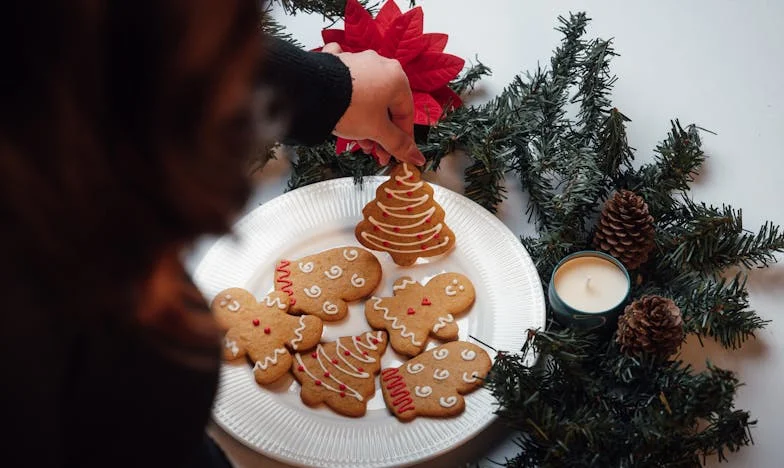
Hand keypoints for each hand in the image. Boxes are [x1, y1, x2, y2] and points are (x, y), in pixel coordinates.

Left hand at [323, 43, 424, 165]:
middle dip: (381, 133)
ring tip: (358, 140)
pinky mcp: (339, 64)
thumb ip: (398, 144)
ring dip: (366, 122)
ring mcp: (359, 62)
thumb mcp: (377, 130)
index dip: (403, 139)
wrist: (311, 91)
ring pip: (369, 98)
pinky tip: (346, 112)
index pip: (406, 114)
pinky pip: (351, 85)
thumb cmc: (348, 106)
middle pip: (387, 107)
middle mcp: (381, 65)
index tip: (397, 154)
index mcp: (397, 77)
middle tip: (375, 152)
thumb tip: (416, 157)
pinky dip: (351, 102)